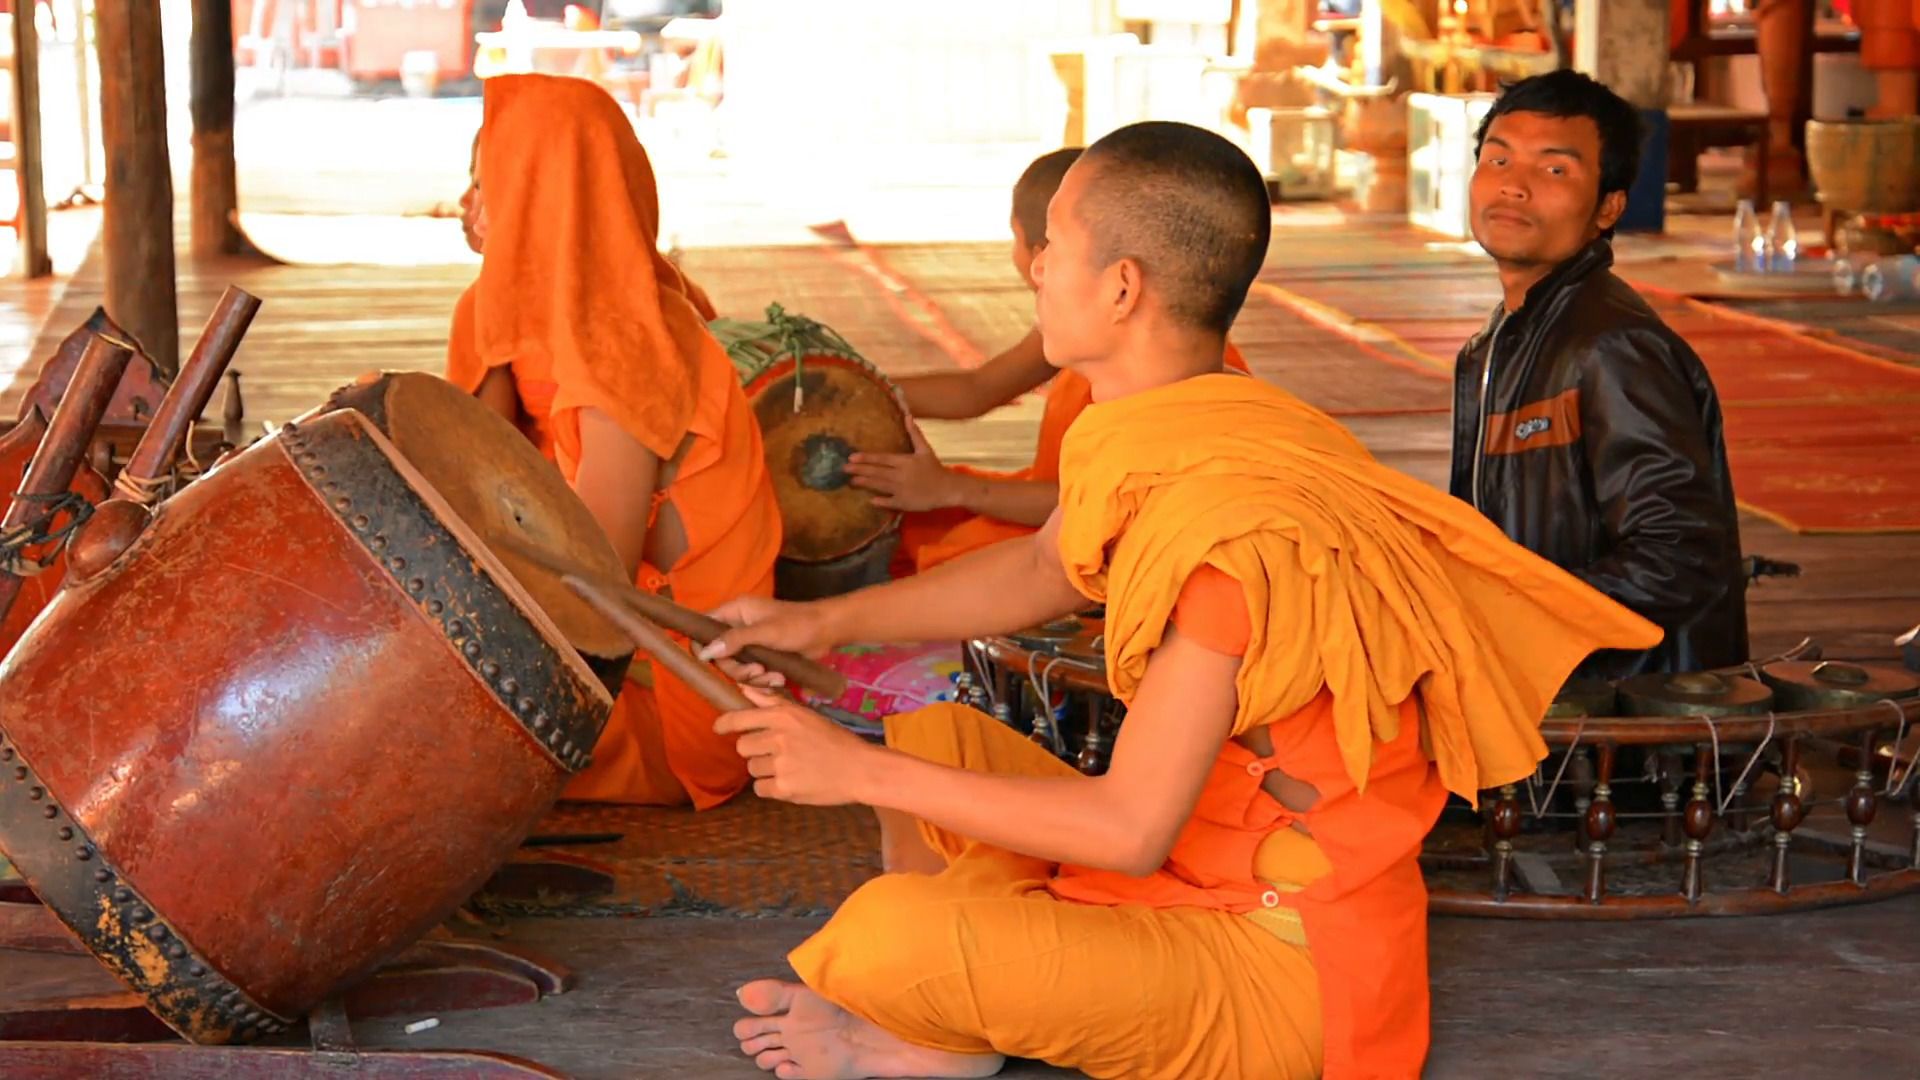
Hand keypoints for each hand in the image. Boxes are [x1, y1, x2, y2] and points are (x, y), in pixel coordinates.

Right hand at [700, 595, 839, 678]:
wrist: (827, 631)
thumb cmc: (797, 624)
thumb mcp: (765, 632)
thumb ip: (735, 640)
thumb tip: (704, 652)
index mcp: (735, 611)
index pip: (704, 628)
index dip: (704, 646)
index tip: (714, 663)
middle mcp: (738, 626)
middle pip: (721, 655)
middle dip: (738, 669)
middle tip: (757, 673)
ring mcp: (750, 643)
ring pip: (738, 667)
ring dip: (755, 678)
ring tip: (775, 678)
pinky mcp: (763, 656)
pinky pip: (752, 672)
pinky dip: (764, 679)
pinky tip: (779, 679)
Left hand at [714, 688, 882, 804]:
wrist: (860, 768)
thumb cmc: (834, 740)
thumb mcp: (806, 714)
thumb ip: (772, 702)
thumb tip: (744, 689)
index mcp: (784, 717)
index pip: (740, 718)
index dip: (726, 724)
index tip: (719, 728)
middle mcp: (779, 738)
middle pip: (743, 747)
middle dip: (755, 751)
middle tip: (777, 752)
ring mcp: (781, 764)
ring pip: (753, 768)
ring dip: (766, 770)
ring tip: (790, 767)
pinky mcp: (784, 788)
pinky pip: (761, 789)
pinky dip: (772, 787)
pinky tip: (792, 781)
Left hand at [844, 420, 962, 512]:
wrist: (948, 489)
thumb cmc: (934, 469)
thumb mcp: (925, 450)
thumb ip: (914, 433)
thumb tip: (907, 415)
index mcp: (905, 461)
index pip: (882, 458)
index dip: (866, 458)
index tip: (851, 457)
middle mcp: (901, 475)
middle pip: (877, 472)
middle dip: (859, 470)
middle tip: (844, 469)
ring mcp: (902, 490)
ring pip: (880, 486)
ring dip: (865, 483)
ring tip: (851, 481)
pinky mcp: (905, 502)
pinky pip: (890, 502)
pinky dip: (880, 501)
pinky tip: (870, 500)